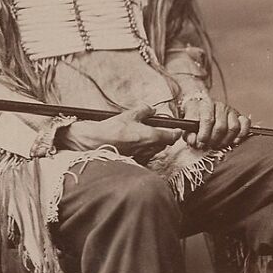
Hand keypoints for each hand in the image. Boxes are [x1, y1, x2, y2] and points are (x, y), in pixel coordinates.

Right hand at [55, 104, 180, 162]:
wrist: (94, 144)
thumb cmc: (111, 130)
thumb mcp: (129, 114)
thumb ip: (144, 110)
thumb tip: (151, 110)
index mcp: (151, 136)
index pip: (172, 136)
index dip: (177, 131)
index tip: (177, 128)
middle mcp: (149, 149)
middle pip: (165, 144)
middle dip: (164, 136)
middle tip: (158, 128)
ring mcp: (142, 157)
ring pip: (155, 150)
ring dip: (153, 143)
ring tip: (143, 135)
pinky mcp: (134, 162)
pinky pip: (145, 155)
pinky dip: (143, 149)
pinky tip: (134, 143)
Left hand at [181, 96, 250, 149]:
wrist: (202, 108)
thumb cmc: (196, 117)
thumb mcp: (188, 124)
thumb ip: (189, 133)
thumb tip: (194, 141)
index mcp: (206, 104)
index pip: (208, 120)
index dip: (204, 135)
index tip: (200, 144)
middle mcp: (220, 106)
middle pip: (221, 126)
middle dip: (214, 140)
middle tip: (208, 146)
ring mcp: (231, 111)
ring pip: (233, 127)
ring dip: (226, 140)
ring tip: (218, 145)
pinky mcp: (240, 116)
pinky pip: (245, 124)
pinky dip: (241, 135)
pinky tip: (233, 141)